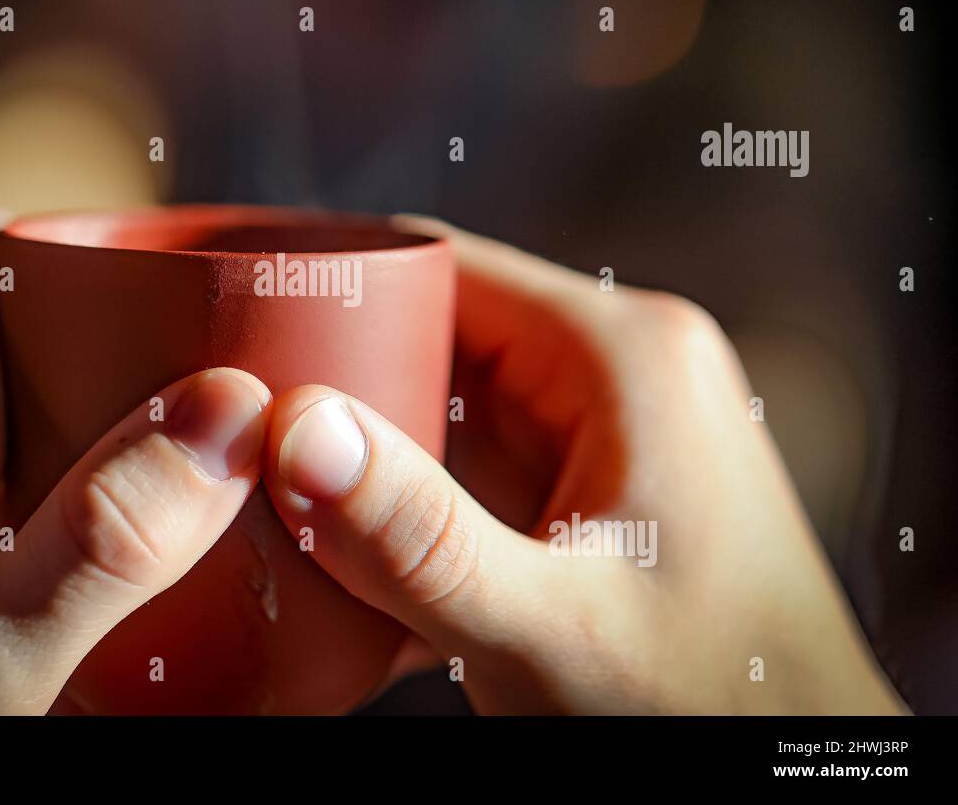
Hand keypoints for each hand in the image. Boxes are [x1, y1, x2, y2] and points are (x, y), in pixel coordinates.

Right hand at [261, 218, 907, 713]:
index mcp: (623, 355)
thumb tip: (292, 428)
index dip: (330, 286)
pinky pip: (475, 474)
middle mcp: (619, 373)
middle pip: (435, 337)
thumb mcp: (544, 626)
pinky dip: (412, 507)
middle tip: (230, 423)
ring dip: (368, 453)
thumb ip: (416, 535)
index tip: (234, 323)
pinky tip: (348, 552)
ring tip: (265, 481)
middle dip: (336, 384)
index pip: (441, 267)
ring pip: (447, 411)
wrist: (792, 769)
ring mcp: (605, 436)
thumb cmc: (710, 708)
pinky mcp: (591, 498)